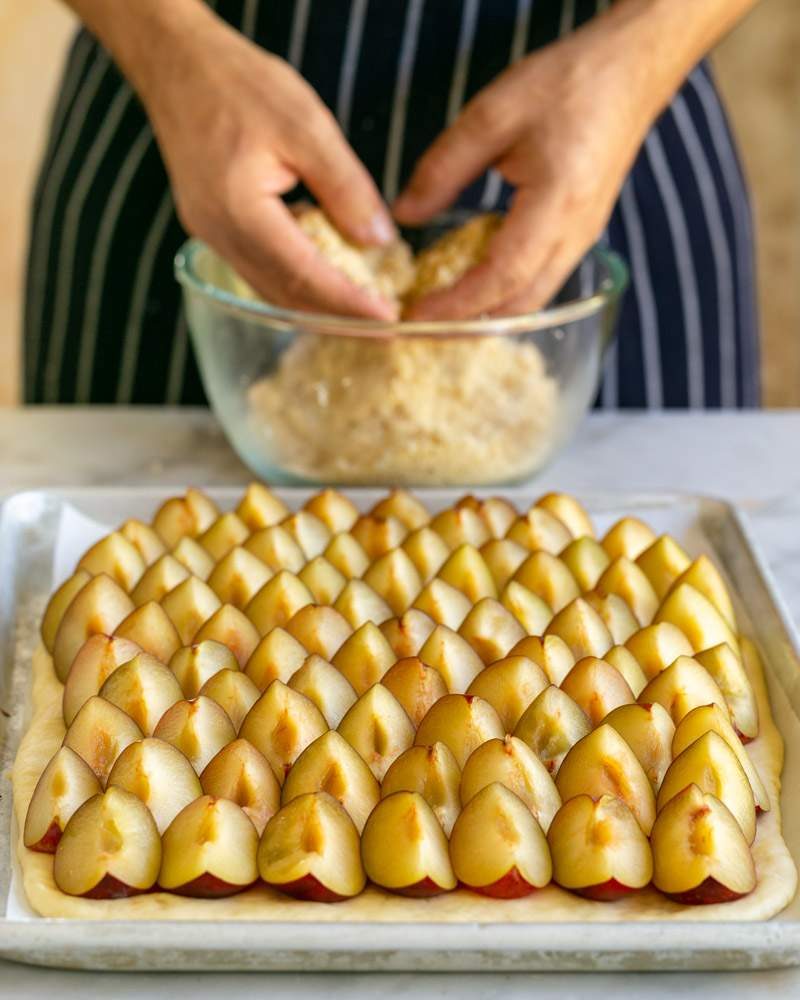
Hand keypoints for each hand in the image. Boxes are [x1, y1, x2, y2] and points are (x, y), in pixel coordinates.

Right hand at [140, 10, 396, 318]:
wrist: (178, 63)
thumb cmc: (237, 83)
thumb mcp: (307, 126)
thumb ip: (345, 188)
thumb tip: (380, 239)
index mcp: (238, 210)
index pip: (304, 275)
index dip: (348, 303)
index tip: (387, 319)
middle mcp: (218, 234)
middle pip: (285, 296)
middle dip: (337, 317)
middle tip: (383, 328)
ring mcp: (209, 235)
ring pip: (271, 290)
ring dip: (317, 306)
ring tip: (362, 312)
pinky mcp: (213, 228)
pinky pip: (259, 270)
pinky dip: (296, 283)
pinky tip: (326, 279)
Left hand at [393, 26, 654, 319]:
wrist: (630, 72)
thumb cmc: (569, 84)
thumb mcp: (491, 115)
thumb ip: (443, 168)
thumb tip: (405, 214)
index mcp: (556, 204)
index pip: (502, 277)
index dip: (457, 304)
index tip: (416, 314)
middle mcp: (576, 233)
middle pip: (520, 306)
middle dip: (468, 324)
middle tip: (420, 326)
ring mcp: (582, 239)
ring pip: (531, 299)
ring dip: (485, 312)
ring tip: (439, 310)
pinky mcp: (579, 235)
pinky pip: (540, 279)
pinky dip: (502, 291)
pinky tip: (471, 280)